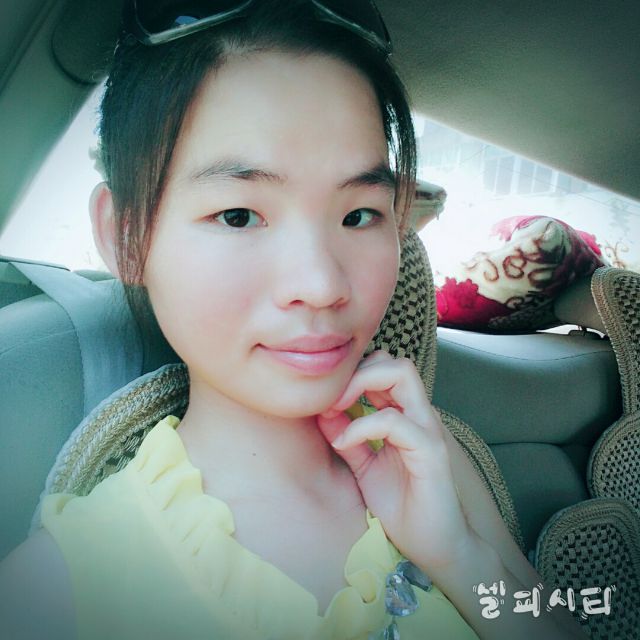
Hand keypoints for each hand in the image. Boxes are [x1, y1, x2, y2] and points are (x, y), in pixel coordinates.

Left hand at [316, 350, 474, 572]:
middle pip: (393, 362)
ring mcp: (427, 429)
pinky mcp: (431, 451)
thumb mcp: (364, 467)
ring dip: (360, 384)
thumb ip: (348, 438)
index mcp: (405, 415)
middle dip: (356, 370)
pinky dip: (362, 425)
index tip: (324, 399)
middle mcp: (418, 415)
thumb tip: (322, 412)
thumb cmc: (402, 505)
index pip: (383, 369)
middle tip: (330, 399)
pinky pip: (394, 421)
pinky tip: (344, 442)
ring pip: (401, 375)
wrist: (435, 545)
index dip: (352, 375)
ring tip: (335, 410)